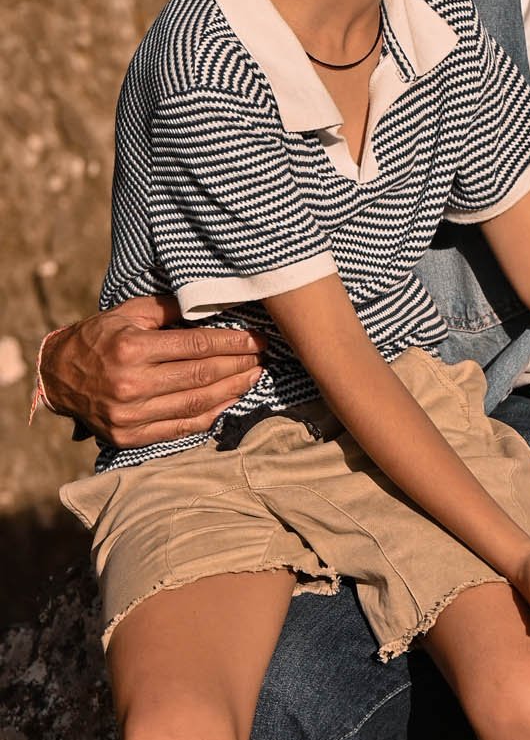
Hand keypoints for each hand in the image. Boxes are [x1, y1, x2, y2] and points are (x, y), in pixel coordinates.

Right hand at [39, 296, 266, 447]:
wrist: (57, 378)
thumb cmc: (97, 339)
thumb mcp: (126, 313)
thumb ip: (167, 308)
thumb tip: (209, 303)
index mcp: (131, 348)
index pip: (196, 345)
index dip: (232, 343)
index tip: (257, 339)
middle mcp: (131, 384)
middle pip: (202, 376)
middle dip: (239, 365)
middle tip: (263, 357)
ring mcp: (131, 415)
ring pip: (197, 403)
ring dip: (232, 391)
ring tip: (254, 377)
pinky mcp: (130, 436)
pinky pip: (182, 428)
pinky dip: (211, 415)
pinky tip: (230, 401)